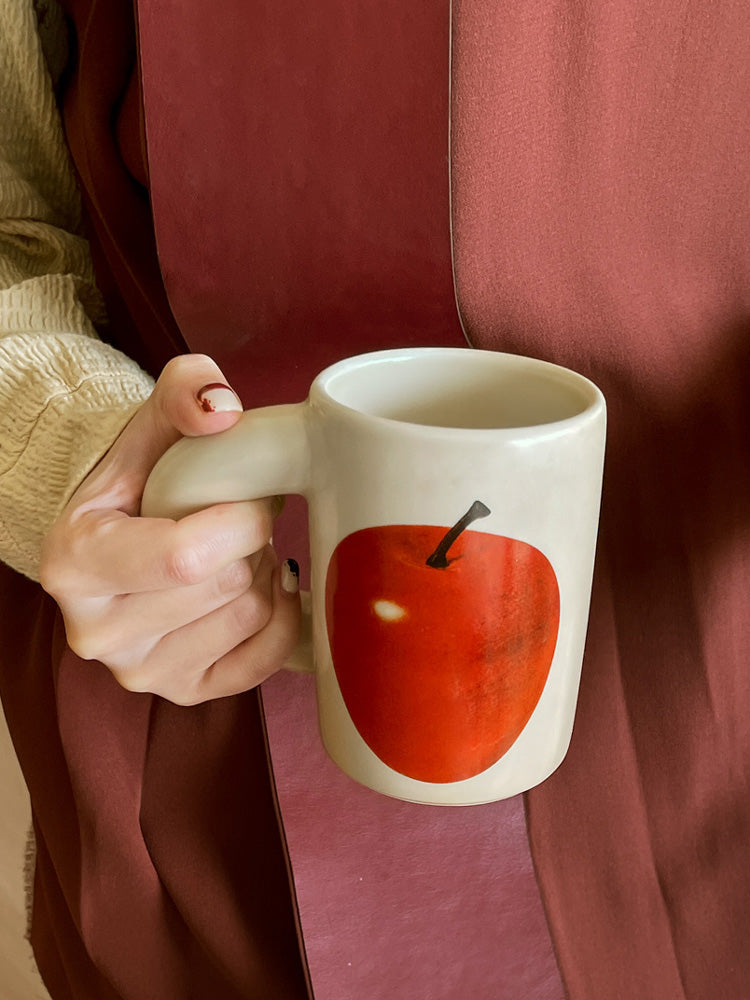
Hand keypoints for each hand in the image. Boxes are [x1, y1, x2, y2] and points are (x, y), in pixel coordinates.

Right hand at [40, 354, 300, 704]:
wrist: (124, 536)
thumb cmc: (141, 480)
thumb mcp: (153, 422)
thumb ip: (186, 390)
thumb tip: (222, 411)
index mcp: (76, 563)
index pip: (185, 558)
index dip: (243, 520)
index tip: (252, 496)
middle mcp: (96, 632)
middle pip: (227, 586)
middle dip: (253, 543)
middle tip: (238, 523)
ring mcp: (138, 671)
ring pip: (249, 617)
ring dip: (265, 575)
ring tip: (239, 552)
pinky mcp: (181, 692)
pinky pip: (263, 663)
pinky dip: (280, 620)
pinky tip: (262, 588)